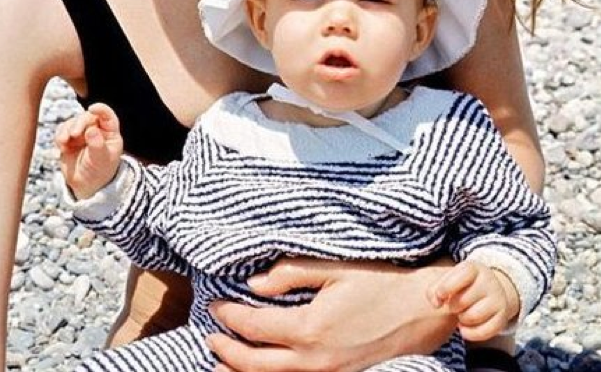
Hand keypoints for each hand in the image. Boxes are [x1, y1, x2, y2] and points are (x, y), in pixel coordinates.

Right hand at [55, 103, 123, 200]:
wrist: (86, 185)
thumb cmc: (100, 172)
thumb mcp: (101, 160)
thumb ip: (97, 145)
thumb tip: (91, 129)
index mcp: (110, 132)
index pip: (107, 115)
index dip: (101, 109)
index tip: (92, 108)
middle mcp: (96, 129)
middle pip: (87, 117)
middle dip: (79, 123)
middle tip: (74, 134)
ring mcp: (81, 133)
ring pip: (72, 122)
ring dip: (67, 129)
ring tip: (64, 141)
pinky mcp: (68, 139)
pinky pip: (62, 131)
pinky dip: (60, 135)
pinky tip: (61, 146)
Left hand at [206, 257, 456, 371]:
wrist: (419, 310)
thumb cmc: (379, 281)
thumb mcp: (335, 267)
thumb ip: (291, 274)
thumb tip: (253, 284)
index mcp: (311, 328)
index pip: (256, 327)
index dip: (230, 317)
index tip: (213, 304)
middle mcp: (316, 358)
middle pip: (257, 364)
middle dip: (228, 353)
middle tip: (208, 337)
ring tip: (218, 366)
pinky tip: (261, 369)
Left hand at [427, 260, 519, 341]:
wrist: (491, 289)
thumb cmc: (463, 285)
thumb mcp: (450, 279)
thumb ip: (435, 289)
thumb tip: (435, 303)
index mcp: (474, 268)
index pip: (462, 275)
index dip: (446, 287)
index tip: (440, 295)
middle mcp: (489, 282)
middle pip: (462, 301)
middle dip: (452, 306)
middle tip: (454, 304)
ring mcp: (498, 300)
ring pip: (472, 317)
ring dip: (461, 319)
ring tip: (461, 314)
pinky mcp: (502, 318)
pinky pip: (484, 332)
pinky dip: (469, 334)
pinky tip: (464, 327)